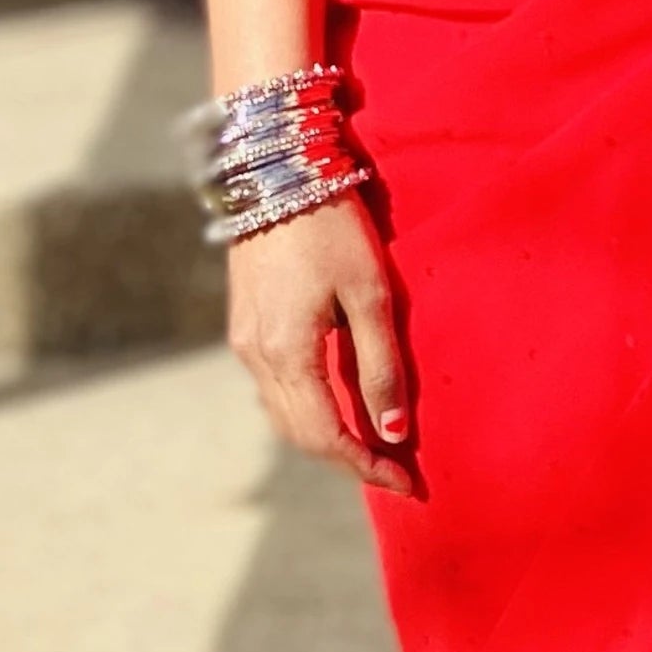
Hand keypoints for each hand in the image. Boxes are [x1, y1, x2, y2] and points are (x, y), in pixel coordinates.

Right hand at [224, 198, 417, 495]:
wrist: (275, 169)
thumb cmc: (331, 226)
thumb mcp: (370, 294)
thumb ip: (381, 365)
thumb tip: (393, 431)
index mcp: (288, 353)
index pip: (327, 437)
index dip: (367, 467)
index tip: (407, 483)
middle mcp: (257, 356)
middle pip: (301, 435)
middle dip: (348, 461)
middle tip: (395, 472)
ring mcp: (244, 341)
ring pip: (283, 415)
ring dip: (325, 438)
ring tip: (372, 445)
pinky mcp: (244, 325)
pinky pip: (274, 388)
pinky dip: (307, 410)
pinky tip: (337, 405)